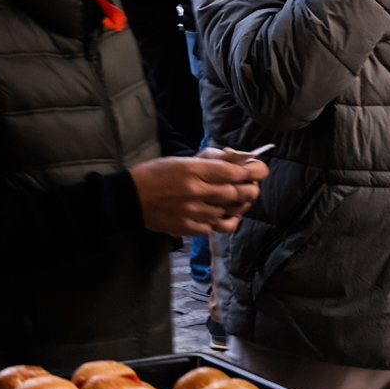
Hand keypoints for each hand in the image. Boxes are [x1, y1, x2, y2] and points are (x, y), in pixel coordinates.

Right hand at [130, 153, 265, 235]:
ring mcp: (192, 212)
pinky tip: (223, 215)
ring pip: (228, 211)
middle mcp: (195, 191)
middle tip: (253, 187)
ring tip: (240, 200)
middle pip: (235, 193)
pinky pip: (215, 226)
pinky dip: (223, 220)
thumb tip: (234, 160)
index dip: (250, 172)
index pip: (231, 172)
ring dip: (237, 206)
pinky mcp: (188, 228)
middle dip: (250, 190)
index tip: (259, 170)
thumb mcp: (180, 160)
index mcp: (191, 170)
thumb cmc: (154, 174)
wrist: (130, 198)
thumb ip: (207, 161)